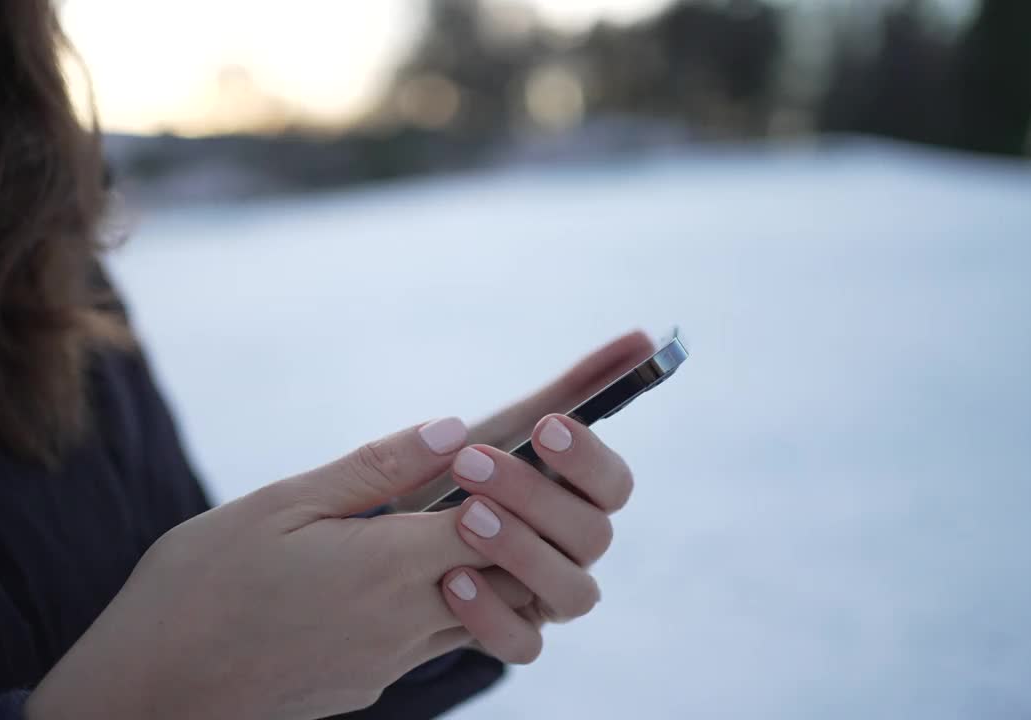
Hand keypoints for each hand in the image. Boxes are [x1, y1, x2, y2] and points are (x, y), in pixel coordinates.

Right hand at [27, 418, 525, 719]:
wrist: (147, 693)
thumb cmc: (198, 586)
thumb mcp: (281, 504)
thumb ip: (377, 469)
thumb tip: (456, 431)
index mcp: (387, 568)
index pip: (498, 526)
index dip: (513, 485)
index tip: (500, 453)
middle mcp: (405, 626)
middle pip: (511, 580)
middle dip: (519, 530)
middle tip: (496, 484)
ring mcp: (390, 664)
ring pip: (481, 617)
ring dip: (484, 569)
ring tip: (450, 520)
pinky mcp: (369, 686)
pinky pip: (434, 643)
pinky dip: (442, 603)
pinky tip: (396, 569)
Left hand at [434, 332, 651, 663]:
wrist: (386, 542)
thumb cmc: (458, 473)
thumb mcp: (503, 427)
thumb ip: (571, 387)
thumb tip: (644, 337)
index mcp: (581, 499)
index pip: (614, 485)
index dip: (589, 457)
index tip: (545, 427)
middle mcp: (573, 551)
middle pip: (593, 535)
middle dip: (536, 496)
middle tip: (470, 464)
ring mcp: (546, 598)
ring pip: (572, 593)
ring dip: (522, 553)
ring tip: (464, 519)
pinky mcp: (512, 638)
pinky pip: (523, 646)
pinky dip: (491, 616)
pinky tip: (448, 582)